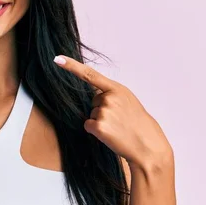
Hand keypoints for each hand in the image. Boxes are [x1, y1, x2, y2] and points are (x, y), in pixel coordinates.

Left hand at [53, 55, 172, 171]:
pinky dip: (96, 131)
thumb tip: (93, 92)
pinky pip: (88, 125)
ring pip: (91, 114)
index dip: (71, 66)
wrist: (148, 145)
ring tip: (118, 127)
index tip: (57, 59)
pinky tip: (111, 134)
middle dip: (101, 109)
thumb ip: (111, 93)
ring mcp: (104, 112)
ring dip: (100, 121)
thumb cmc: (137, 123)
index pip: (90, 74)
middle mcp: (109, 98)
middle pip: (92, 101)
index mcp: (117, 89)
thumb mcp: (128, 100)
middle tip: (119, 119)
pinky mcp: (99, 126)